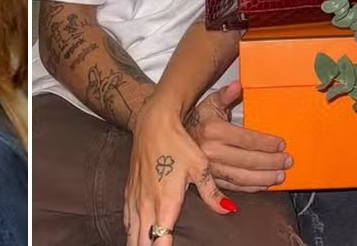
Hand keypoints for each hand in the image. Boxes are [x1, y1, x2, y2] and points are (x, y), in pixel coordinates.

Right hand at [125, 98, 231, 245]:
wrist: (153, 123)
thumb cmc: (178, 143)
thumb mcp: (200, 166)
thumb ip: (211, 192)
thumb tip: (229, 209)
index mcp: (165, 202)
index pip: (160, 239)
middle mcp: (147, 203)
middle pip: (141, 241)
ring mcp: (136, 197)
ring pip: (131, 232)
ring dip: (136, 244)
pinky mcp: (129, 189)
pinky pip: (126, 218)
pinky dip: (130, 231)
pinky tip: (132, 236)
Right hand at [187, 82, 290, 191]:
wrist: (172, 139)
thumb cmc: (196, 120)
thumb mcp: (208, 104)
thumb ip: (225, 95)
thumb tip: (238, 85)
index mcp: (213, 130)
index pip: (246, 139)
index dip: (266, 143)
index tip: (281, 144)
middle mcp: (210, 151)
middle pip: (248, 160)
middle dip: (271, 162)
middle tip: (287, 161)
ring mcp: (209, 169)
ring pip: (242, 177)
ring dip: (265, 178)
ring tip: (281, 175)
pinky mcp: (208, 181)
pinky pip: (234, 186)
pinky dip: (251, 188)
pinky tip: (264, 185)